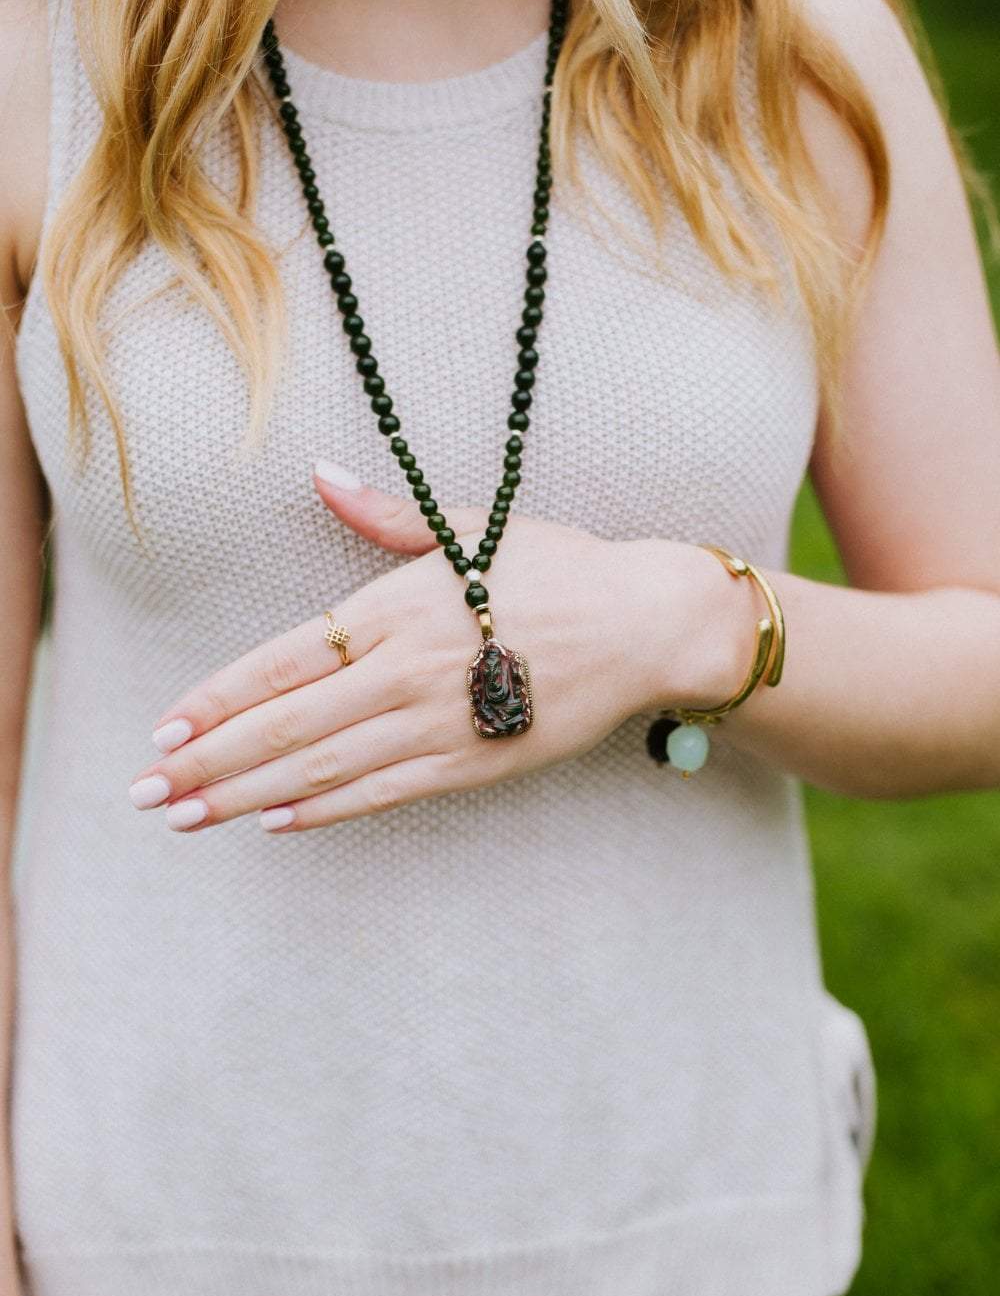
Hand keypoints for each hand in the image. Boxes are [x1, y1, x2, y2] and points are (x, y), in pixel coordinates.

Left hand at [128, 471, 727, 831]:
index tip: (164, 728)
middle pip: (288, 725)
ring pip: (326, 767)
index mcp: (398, 606)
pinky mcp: (477, 762)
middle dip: (209, 762)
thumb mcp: (468, 527)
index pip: (283, 661)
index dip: (217, 698)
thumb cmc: (553, 568)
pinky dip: (327, 809)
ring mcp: (443, 721)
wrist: (643, 622)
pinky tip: (275, 822)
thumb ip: (383, 515)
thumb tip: (319, 473)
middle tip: (147, 792)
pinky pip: (386, 792)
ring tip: (188, 816)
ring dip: (247, 794)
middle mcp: (409, 668)